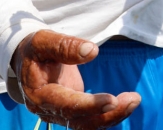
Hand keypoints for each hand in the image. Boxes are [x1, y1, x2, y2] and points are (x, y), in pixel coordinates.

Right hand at [8, 30, 140, 129]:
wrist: (27, 59)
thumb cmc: (35, 49)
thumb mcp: (43, 41)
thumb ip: (64, 46)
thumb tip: (92, 51)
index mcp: (39, 95)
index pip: (66, 105)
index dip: (89, 105)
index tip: (112, 100)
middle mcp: (49, 110)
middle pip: (80, 121)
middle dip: (107, 114)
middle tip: (133, 99)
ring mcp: (61, 113)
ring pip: (88, 124)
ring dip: (113, 115)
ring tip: (134, 99)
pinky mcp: (73, 110)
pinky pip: (92, 118)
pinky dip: (110, 113)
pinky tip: (128, 102)